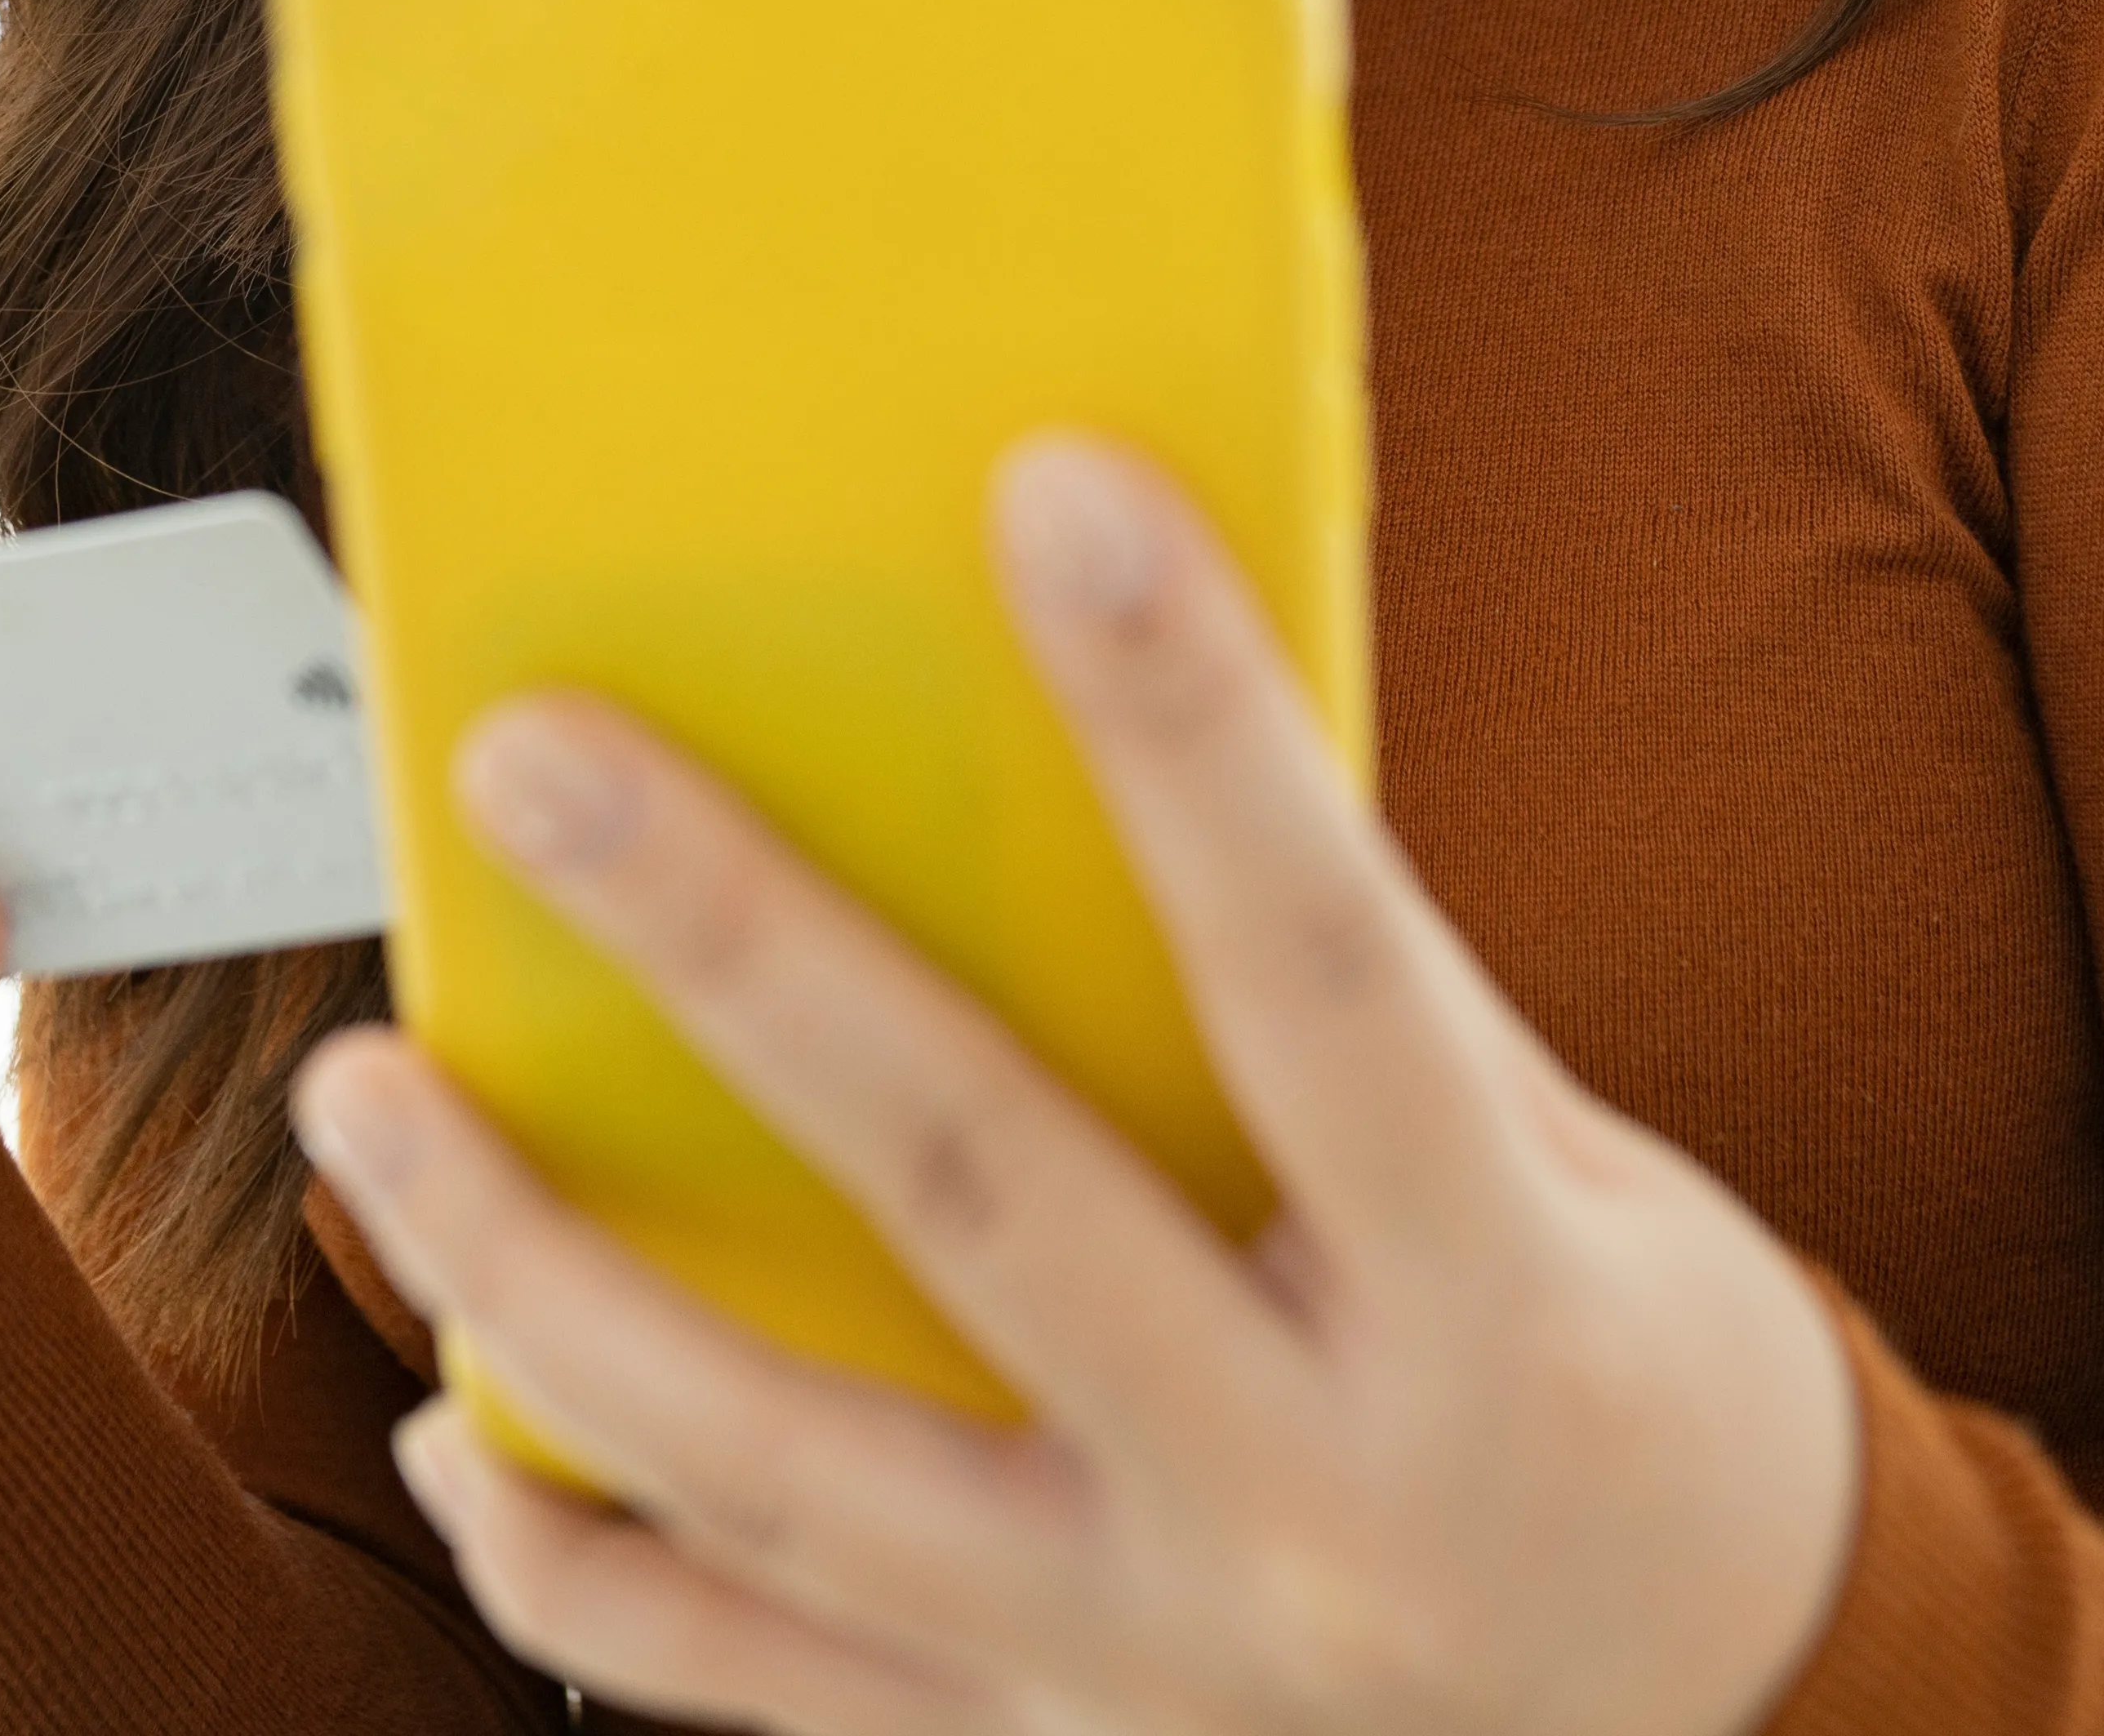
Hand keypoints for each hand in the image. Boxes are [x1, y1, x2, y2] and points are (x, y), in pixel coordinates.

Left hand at [290, 438, 1858, 1735]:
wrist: (1734, 1716)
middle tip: (531, 759)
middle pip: (981, 1190)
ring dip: (540, 1269)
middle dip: (734, 955)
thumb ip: (1347, 1007)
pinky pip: (746, 1675)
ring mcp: (1155, 1656)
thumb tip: (1108, 736)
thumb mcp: (1568, 1170)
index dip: (1195, 732)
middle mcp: (1312, 1501)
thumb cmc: (1626, 1375)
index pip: (1324, 970)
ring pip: (784, 1462)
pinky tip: (444, 1406)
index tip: (1057, 491)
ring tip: (369, 1093)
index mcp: (1492, 1306)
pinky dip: (572, 1551)